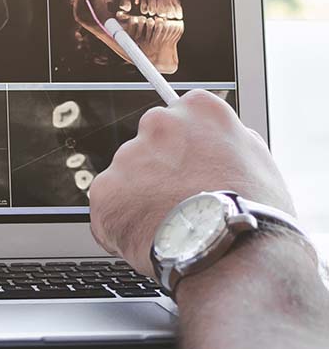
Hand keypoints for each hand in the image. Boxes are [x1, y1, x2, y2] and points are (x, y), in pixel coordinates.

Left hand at [89, 90, 294, 277]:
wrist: (233, 255)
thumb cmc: (253, 213)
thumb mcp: (258, 160)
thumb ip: (227, 140)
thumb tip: (212, 140)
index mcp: (198, 109)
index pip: (179, 118)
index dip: (184, 150)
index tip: (188, 168)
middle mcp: (158, 123)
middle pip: (148, 145)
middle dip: (157, 170)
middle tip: (177, 201)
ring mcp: (128, 156)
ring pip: (126, 176)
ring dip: (138, 197)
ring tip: (167, 224)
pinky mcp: (105, 189)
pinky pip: (108, 205)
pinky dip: (121, 222)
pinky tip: (147, 236)